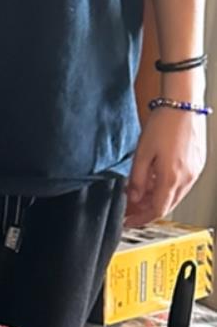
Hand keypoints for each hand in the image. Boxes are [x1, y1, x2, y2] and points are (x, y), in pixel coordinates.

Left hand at [125, 105, 206, 225]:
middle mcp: (187, 179)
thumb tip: (133, 198)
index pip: (156, 210)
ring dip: (157, 197)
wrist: (183, 105)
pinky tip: (155, 177)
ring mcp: (194, 172)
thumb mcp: (141, 154)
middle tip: (131, 208)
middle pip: (166, 205)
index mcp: (171, 178)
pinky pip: (182, 183)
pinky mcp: (198, 164)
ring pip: (175, 195)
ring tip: (140, 190)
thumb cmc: (164, 124)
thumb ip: (137, 180)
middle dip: (147, 209)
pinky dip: (167, 186)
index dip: (140, 219)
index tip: (129, 221)